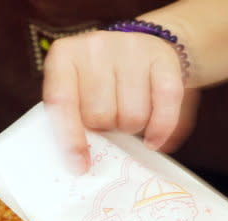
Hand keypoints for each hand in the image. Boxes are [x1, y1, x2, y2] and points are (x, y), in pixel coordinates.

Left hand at [42, 31, 187, 173]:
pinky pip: (166, 104)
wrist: (138, 46)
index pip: (61, 102)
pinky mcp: (164, 57)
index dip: (70, 138)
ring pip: (133, 116)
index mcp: (63, 56)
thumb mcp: (74, 93)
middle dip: (104, 130)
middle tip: (107, 124)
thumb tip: (80, 163)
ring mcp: (131, 48)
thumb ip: (72, 120)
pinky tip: (153, 139)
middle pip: (100, 114)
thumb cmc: (96, 82)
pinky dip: (160, 129)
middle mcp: (95, 46)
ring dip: (130, 128)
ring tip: (126, 117)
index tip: (80, 166)